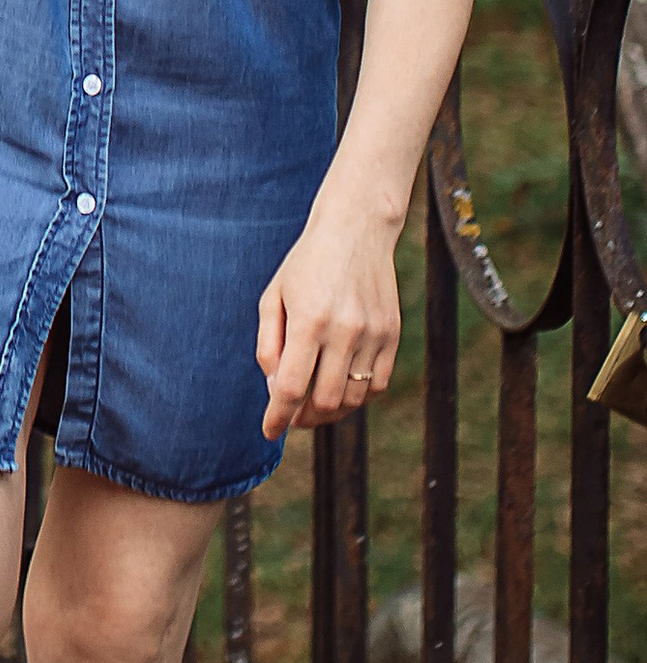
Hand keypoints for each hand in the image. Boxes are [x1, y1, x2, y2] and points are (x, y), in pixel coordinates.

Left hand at [256, 201, 402, 438]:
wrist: (355, 230)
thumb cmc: (306, 264)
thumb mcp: (274, 297)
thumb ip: (269, 346)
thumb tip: (275, 389)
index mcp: (308, 321)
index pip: (291, 389)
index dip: (278, 417)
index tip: (269, 431)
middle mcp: (344, 331)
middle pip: (323, 402)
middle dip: (303, 418)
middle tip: (291, 416)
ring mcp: (374, 334)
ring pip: (353, 399)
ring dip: (331, 412)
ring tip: (313, 407)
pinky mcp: (393, 334)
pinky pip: (378, 385)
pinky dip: (359, 397)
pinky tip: (341, 390)